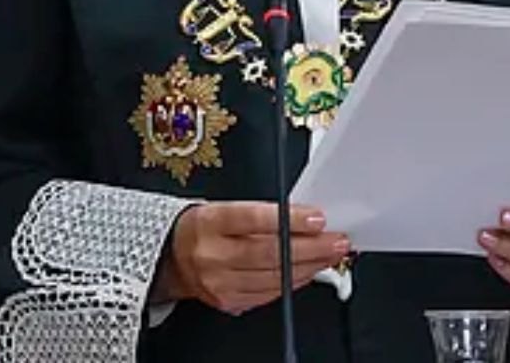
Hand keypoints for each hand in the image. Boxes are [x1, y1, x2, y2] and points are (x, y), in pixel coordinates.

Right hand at [157, 202, 349, 315]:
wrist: (171, 257)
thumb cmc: (206, 227)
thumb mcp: (226, 208)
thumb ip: (264, 213)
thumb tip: (308, 217)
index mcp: (210, 223)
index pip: (253, 219)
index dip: (290, 220)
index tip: (318, 218)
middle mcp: (211, 255)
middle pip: (269, 253)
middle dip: (311, 248)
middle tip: (337, 240)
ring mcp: (218, 282)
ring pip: (273, 277)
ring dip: (310, 266)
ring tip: (331, 254)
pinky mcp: (226, 301)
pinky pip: (268, 293)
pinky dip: (294, 281)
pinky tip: (309, 271)